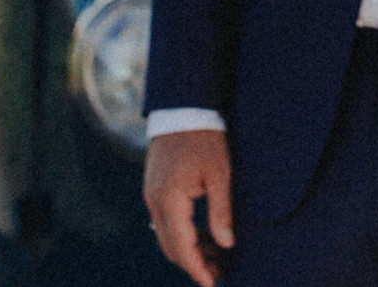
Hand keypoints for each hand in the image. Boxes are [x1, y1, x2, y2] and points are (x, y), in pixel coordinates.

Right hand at [143, 128, 234, 284]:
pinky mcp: (155, 189)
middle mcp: (154, 201)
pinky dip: (182, 234)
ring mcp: (151, 195)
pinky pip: (165, 221)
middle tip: (219, 274)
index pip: (181, 247)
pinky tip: (203, 237)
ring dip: (189, 250)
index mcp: (169, 199)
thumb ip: (221, 212)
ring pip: (166, 236)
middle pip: (170, 247)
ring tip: (217, 258)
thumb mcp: (220, 174)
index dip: (197, 269)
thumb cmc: (205, 138)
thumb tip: (226, 245)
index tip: (212, 284)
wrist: (183, 107)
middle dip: (194, 264)